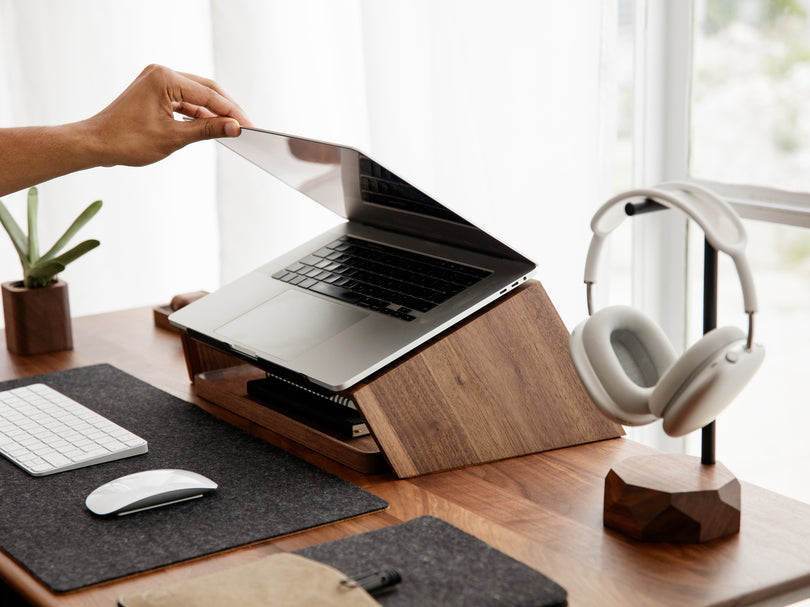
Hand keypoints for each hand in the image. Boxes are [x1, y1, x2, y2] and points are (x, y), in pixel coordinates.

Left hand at [85, 64, 252, 166]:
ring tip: (232, 128)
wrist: (96, 144)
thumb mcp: (173, 137)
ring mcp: (157, 81)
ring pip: (196, 95)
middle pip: (206, 89)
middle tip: (246, 126)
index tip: (248, 126)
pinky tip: (212, 125)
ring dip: (213, 112)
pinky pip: (185, 101)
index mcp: (164, 78)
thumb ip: (207, 130)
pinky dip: (199, 114)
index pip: (209, 94)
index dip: (231, 112)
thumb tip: (233, 127)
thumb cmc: (126, 140)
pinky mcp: (155, 92)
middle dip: (227, 109)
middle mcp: (161, 74)